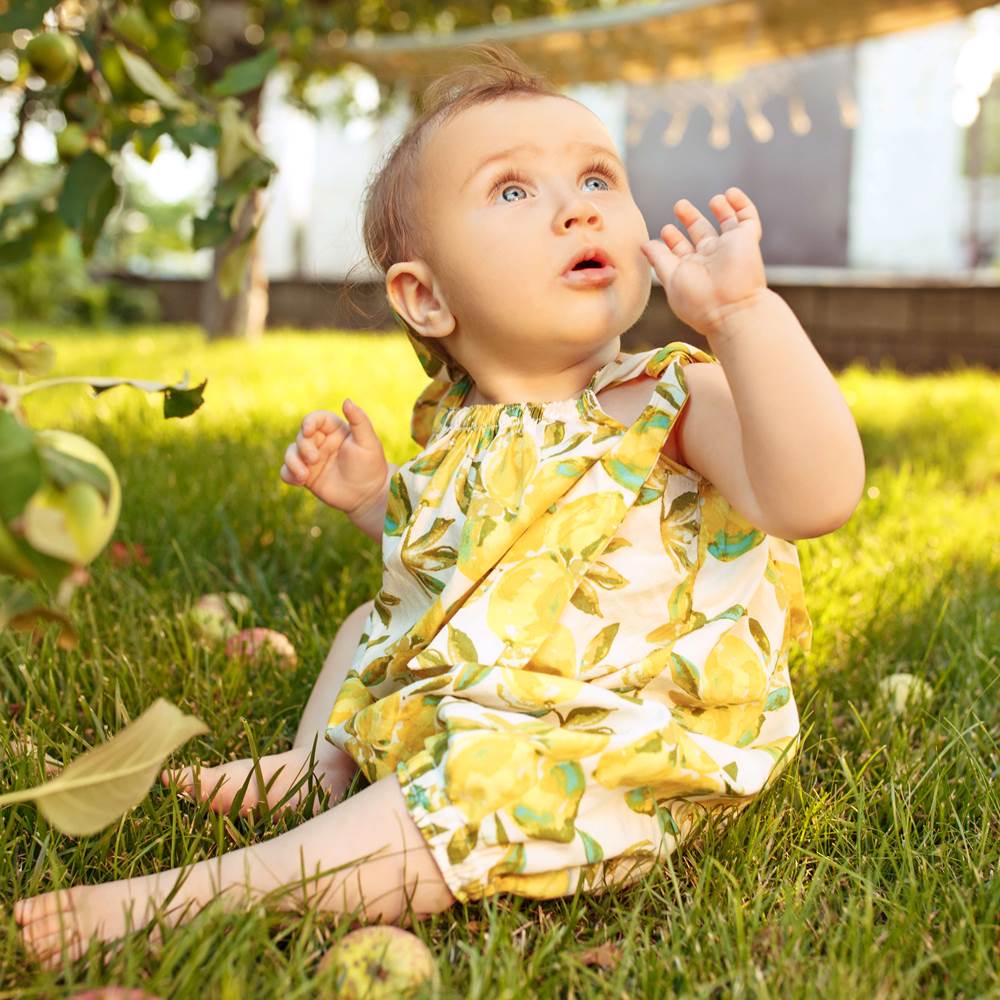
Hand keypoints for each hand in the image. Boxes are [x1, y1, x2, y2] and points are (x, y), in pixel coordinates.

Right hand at [280, 400, 388, 514]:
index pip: (316, 419)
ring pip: (291, 453)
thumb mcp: (368, 442)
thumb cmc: (371, 466)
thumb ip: (359, 421)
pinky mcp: (306, 476)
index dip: (309, 421)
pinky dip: (288, 473)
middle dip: (303, 446)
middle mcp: (321, 442)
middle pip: (301, 436)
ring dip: (293, 461)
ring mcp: (312, 459)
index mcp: (335, 430)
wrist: (368, 495)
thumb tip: (347, 401)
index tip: (308, 430)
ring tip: (304, 475)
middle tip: (314, 459)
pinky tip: (300, 481)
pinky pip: (287, 471)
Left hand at [640, 187, 767, 338]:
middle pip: (702, 234)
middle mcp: (711, 259)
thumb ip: (658, 259)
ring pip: (727, 224)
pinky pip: (748, 218)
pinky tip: (731, 193)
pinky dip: (742, 204)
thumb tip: (644, 244)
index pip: (682, 250)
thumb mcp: (671, 279)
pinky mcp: (747, 240)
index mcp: (692, 270)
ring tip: (714, 199)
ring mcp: (729, 249)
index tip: (665, 229)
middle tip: (680, 205)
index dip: (673, 239)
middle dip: (691, 219)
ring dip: (720, 210)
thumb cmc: (697, 300)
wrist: (730, 308)